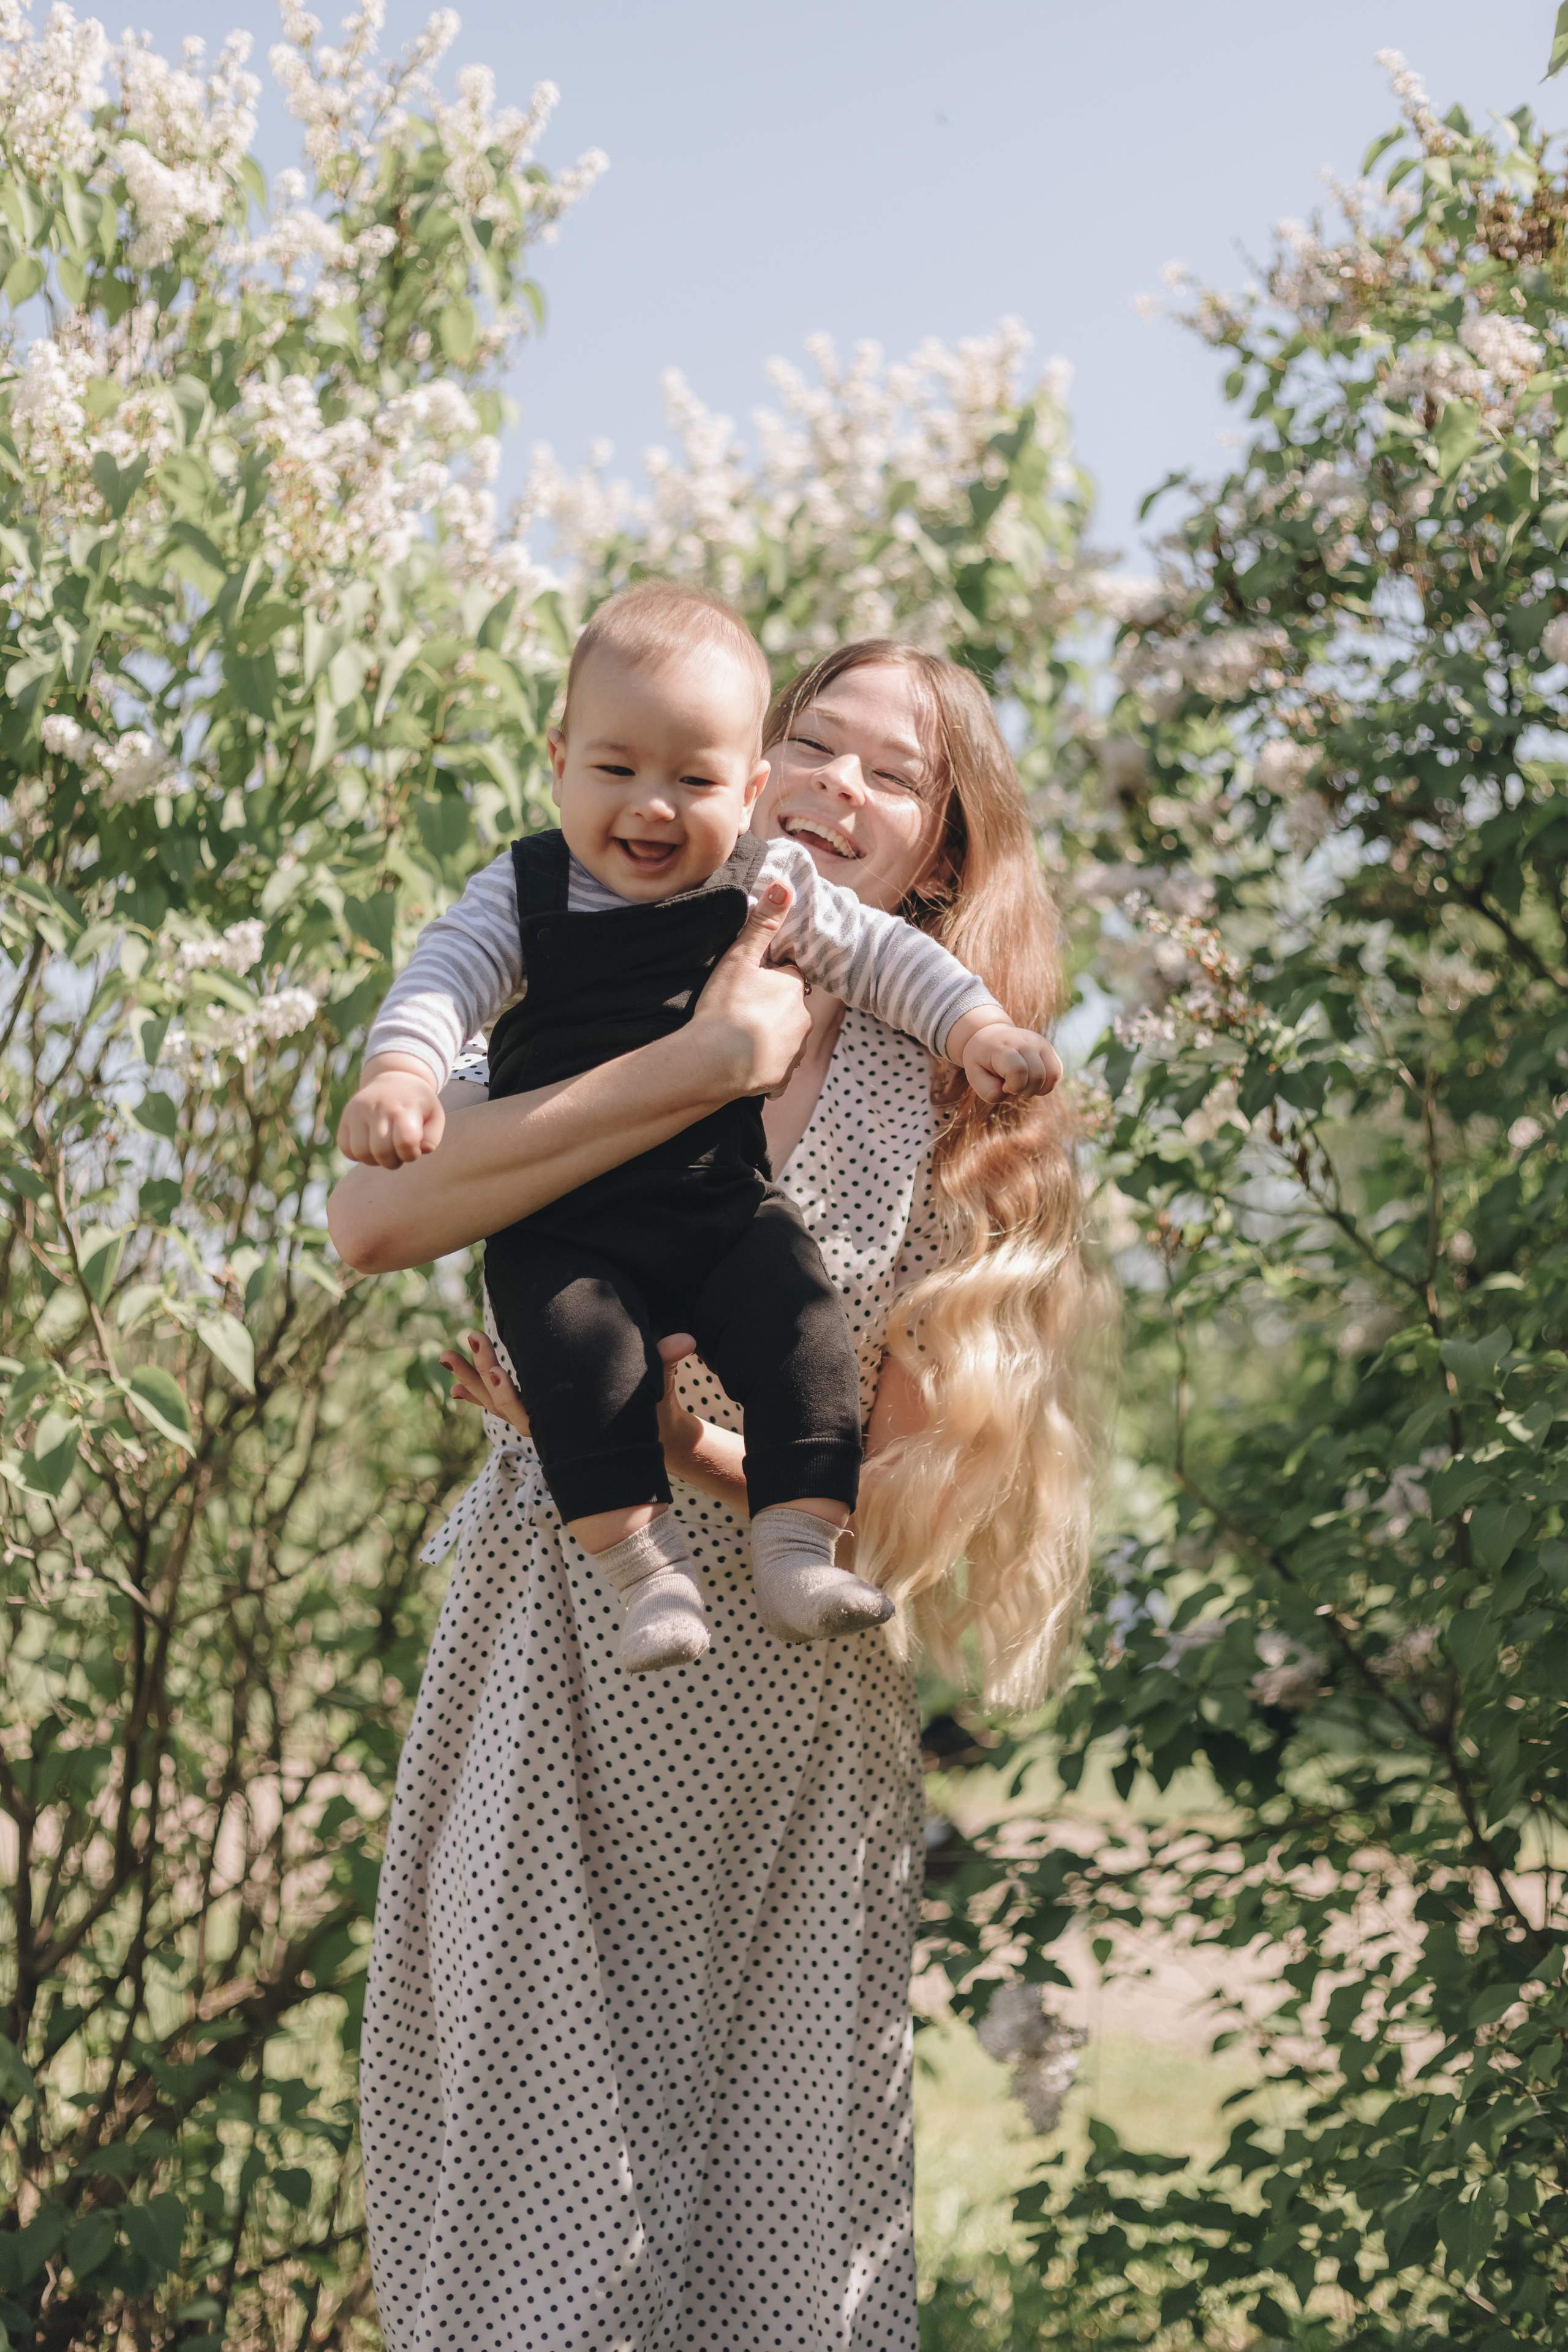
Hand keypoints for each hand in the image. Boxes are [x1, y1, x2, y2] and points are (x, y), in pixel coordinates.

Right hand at [338, 1054, 445, 1167]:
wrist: (394, 1079)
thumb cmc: (417, 1105)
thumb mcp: (435, 1116)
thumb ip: (431, 1139)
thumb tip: (415, 1151)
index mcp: (405, 1106)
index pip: (405, 1141)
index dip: (411, 1154)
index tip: (414, 1149)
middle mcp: (379, 1106)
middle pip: (382, 1151)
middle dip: (394, 1161)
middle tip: (399, 1153)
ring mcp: (359, 1111)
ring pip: (361, 1152)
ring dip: (375, 1160)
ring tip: (385, 1151)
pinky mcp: (345, 1117)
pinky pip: (345, 1147)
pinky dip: (358, 1155)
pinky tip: (370, 1146)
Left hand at [440, 1329, 699, 1458]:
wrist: (651, 1448)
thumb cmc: (653, 1415)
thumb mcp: (659, 1389)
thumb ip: (666, 1363)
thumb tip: (687, 1340)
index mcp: (566, 1425)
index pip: (526, 1408)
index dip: (502, 1389)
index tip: (488, 1363)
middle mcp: (547, 1427)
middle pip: (501, 1404)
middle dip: (478, 1373)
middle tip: (459, 1343)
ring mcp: (541, 1422)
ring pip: (497, 1403)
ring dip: (469, 1380)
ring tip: (442, 1357)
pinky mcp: (541, 1417)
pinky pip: (504, 1406)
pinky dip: (480, 1397)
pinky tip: (456, 1390)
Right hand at [687, 881, 813, 1097]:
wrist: (714, 1063)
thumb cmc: (725, 1007)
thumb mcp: (740, 958)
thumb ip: (762, 924)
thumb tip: (785, 885)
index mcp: (793, 989)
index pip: (787, 976)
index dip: (768, 977)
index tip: (748, 984)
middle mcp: (803, 1020)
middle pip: (789, 1007)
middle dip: (771, 1008)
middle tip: (740, 1012)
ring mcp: (795, 1051)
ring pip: (786, 1037)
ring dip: (769, 1036)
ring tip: (738, 1039)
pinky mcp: (784, 1077)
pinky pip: (777, 1066)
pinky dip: (764, 1064)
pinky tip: (742, 1063)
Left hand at [956, 1018, 1062, 1105]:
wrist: (989, 1036)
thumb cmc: (982, 1060)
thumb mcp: (975, 1077)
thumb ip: (990, 1093)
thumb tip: (1013, 1093)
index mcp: (1003, 1047)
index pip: (1018, 1071)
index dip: (1013, 1087)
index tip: (1003, 1086)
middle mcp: (1025, 1041)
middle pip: (1037, 1076)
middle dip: (1025, 1091)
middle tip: (1010, 1085)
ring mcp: (1040, 1043)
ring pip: (1052, 1076)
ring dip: (1037, 1089)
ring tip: (1022, 1083)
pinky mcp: (1049, 1048)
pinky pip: (1057, 1073)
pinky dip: (1046, 1084)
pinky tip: (1031, 1080)